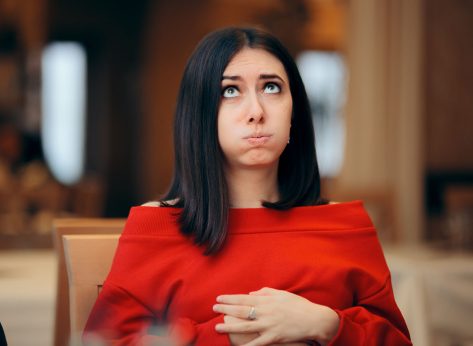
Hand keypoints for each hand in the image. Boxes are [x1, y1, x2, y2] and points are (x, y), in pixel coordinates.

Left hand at [214, 287, 338, 345]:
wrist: (314, 319)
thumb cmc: (298, 305)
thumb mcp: (282, 294)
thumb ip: (265, 292)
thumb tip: (251, 294)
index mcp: (266, 301)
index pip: (243, 299)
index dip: (229, 299)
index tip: (218, 298)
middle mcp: (265, 312)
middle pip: (241, 311)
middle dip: (226, 310)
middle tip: (213, 308)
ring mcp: (269, 325)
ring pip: (245, 326)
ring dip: (229, 326)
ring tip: (217, 327)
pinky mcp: (274, 337)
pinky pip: (257, 343)